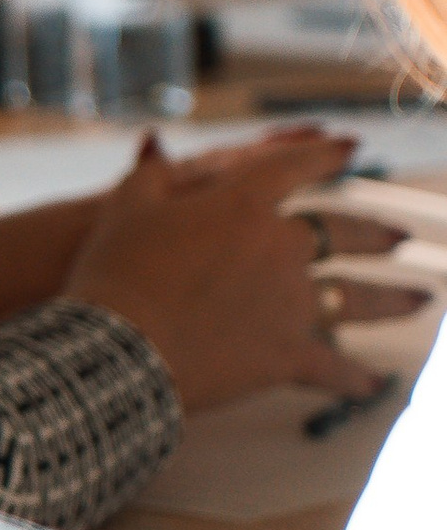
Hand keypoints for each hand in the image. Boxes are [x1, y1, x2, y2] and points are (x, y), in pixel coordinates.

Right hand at [63, 130, 418, 411]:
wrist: (119, 347)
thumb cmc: (114, 271)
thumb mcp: (124, 207)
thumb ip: (150, 172)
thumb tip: (156, 145)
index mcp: (245, 202)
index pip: (297, 167)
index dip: (325, 155)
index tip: (351, 148)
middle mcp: (283, 248)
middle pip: (345, 234)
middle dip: (377, 232)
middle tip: (402, 234)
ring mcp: (292, 304)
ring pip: (356, 299)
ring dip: (391, 298)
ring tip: (420, 298)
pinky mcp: (286, 356)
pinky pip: (331, 368)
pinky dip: (353, 379)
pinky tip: (374, 384)